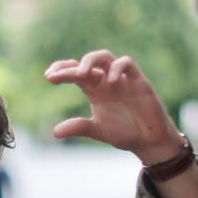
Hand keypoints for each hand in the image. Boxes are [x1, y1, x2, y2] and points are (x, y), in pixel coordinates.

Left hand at [44, 50, 183, 164]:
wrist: (149, 141)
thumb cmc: (124, 132)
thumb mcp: (98, 130)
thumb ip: (79, 127)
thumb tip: (55, 132)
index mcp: (94, 89)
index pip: (75, 72)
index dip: (62, 70)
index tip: (48, 77)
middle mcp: (106, 80)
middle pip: (88, 62)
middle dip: (72, 66)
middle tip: (57, 76)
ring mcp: (122, 79)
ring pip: (106, 57)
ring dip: (92, 61)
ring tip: (82, 74)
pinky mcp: (138, 81)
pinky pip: (127, 64)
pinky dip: (118, 68)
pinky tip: (112, 81)